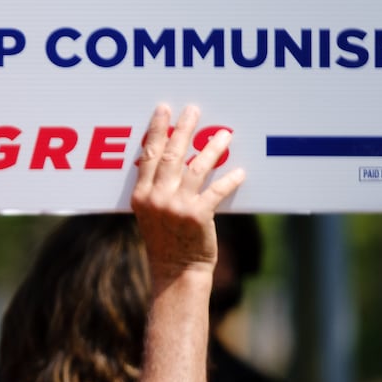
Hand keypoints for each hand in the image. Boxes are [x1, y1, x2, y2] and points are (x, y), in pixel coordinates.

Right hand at [130, 104, 243, 283]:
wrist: (176, 271)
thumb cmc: (165, 241)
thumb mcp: (149, 214)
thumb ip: (155, 189)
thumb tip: (172, 159)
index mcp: (140, 195)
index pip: (148, 155)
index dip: (156, 130)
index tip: (163, 111)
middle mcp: (156, 198)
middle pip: (171, 154)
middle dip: (183, 128)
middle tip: (193, 110)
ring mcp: (177, 206)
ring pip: (196, 167)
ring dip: (212, 148)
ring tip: (224, 134)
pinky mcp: (198, 216)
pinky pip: (217, 191)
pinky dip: (230, 180)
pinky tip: (240, 171)